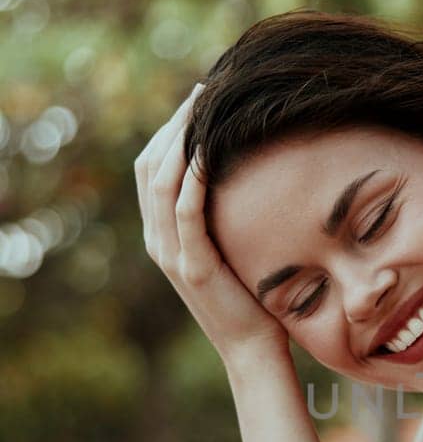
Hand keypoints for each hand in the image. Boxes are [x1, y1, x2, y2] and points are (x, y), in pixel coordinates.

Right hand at [134, 83, 290, 362]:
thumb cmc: (254, 297)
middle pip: (150, 166)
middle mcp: (158, 241)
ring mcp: (171, 256)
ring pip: (161, 184)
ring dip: (182, 140)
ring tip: (205, 108)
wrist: (254, 350)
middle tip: (203, 91)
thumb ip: (225, 214)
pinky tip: (208, 153)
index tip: (199, 97)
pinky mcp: (193, 269)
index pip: (152, 167)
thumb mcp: (234, 246)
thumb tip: (246, 167)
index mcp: (162, 234)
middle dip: (175, 123)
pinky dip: (193, 179)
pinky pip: (185, 215)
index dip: (170, 129)